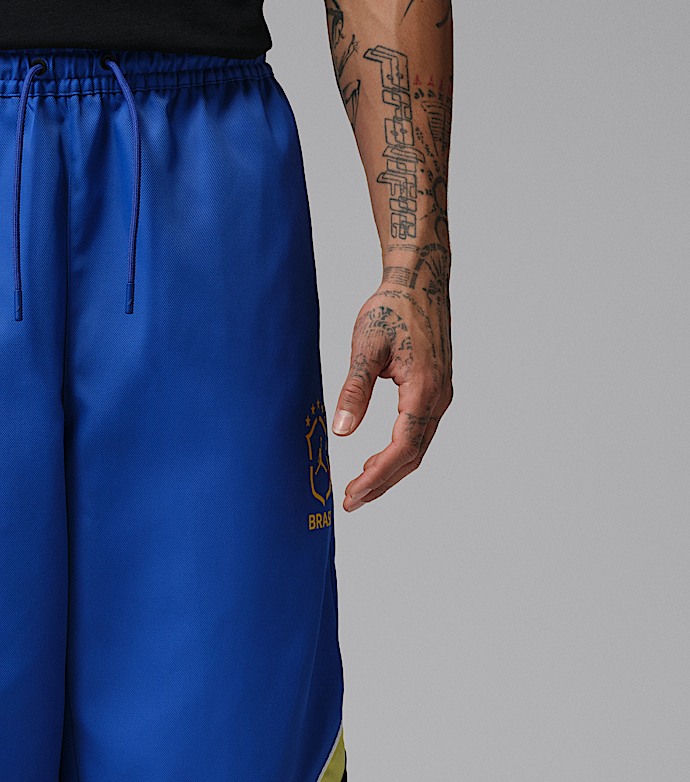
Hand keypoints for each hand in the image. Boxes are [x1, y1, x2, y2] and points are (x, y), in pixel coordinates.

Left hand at [332, 276, 451, 511]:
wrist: (421, 280)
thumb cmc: (392, 307)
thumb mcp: (365, 347)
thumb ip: (354, 390)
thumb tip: (341, 431)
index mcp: (423, 389)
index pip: (403, 447)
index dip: (377, 476)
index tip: (352, 494)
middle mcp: (438, 397)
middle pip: (413, 456)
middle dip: (382, 482)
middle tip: (351, 502)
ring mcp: (441, 395)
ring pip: (419, 447)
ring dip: (391, 472)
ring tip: (360, 489)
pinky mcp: (436, 390)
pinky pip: (420, 433)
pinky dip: (400, 453)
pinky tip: (376, 461)